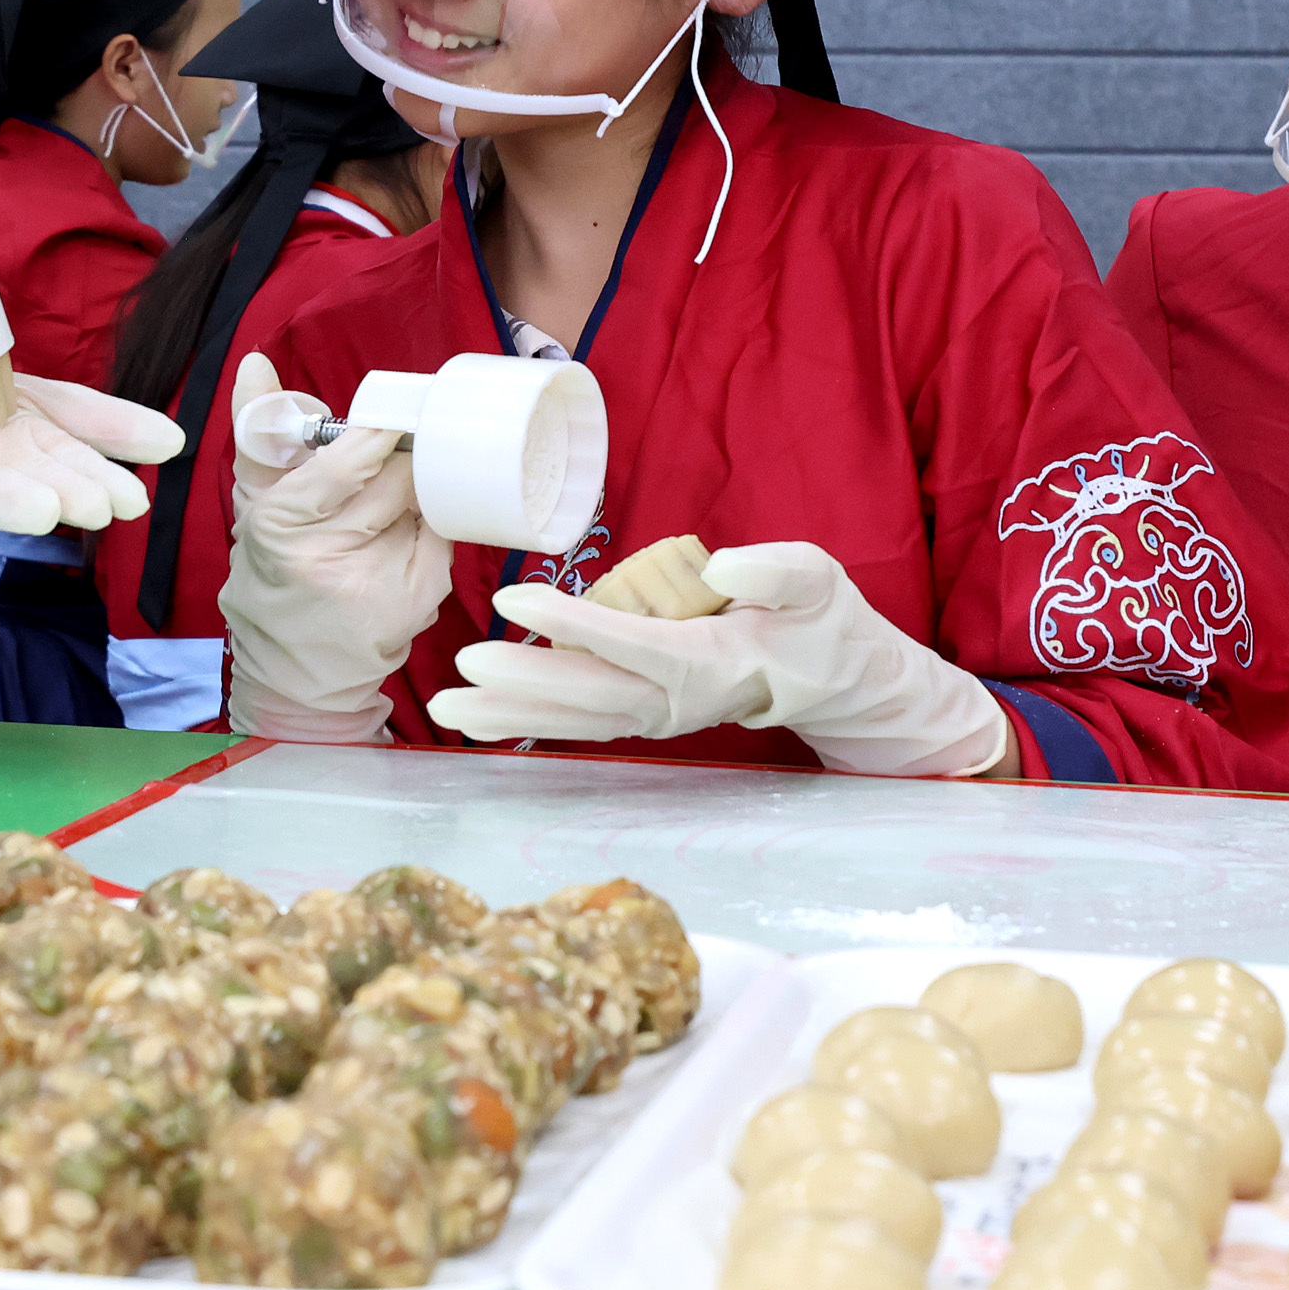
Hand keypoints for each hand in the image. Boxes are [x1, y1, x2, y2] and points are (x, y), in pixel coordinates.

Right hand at [219, 354, 448, 743]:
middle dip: (400, 462)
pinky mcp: (415, 600)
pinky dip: (429, 529)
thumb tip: (257, 363)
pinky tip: (404, 544)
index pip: (345, 464)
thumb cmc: (275, 579)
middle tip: (396, 462)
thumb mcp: (254, 508)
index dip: (375, 437)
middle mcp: (326, 557)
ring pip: (423, 503)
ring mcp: (377, 582)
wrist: (297, 673)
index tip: (386, 424)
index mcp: (279, 525)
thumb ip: (259, 433)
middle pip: (395, 478)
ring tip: (390, 512)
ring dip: (417, 495)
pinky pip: (441, 535)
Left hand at [440, 541, 1014, 779]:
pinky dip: (529, 718)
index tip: (517, 598)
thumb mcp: (817, 580)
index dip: (573, 625)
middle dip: (522, 681)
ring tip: (449, 705)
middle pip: (589, 694)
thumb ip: (774, 574)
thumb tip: (721, 567)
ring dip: (510, 712)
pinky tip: (481, 714)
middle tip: (461, 666)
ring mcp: (659, 714)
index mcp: (712, 663)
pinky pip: (581, 722)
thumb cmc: (823, 622)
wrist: (839, 680)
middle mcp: (677, 700)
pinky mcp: (647, 714)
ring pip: (575, 718)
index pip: (632, 645)